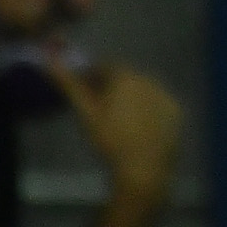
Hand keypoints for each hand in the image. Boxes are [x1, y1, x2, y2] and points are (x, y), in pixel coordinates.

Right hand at [48, 60, 182, 202]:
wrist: (142, 166)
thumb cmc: (109, 138)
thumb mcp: (86, 111)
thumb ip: (69, 84)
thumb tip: (50, 59)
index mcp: (126, 76)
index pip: (106, 66)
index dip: (93, 77)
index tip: (85, 91)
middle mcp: (150, 79)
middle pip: (126, 77)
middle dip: (112, 86)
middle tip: (100, 108)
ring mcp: (166, 93)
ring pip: (143, 89)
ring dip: (131, 96)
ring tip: (120, 120)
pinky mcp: (177, 110)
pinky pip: (158, 102)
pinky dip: (149, 108)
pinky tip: (139, 126)